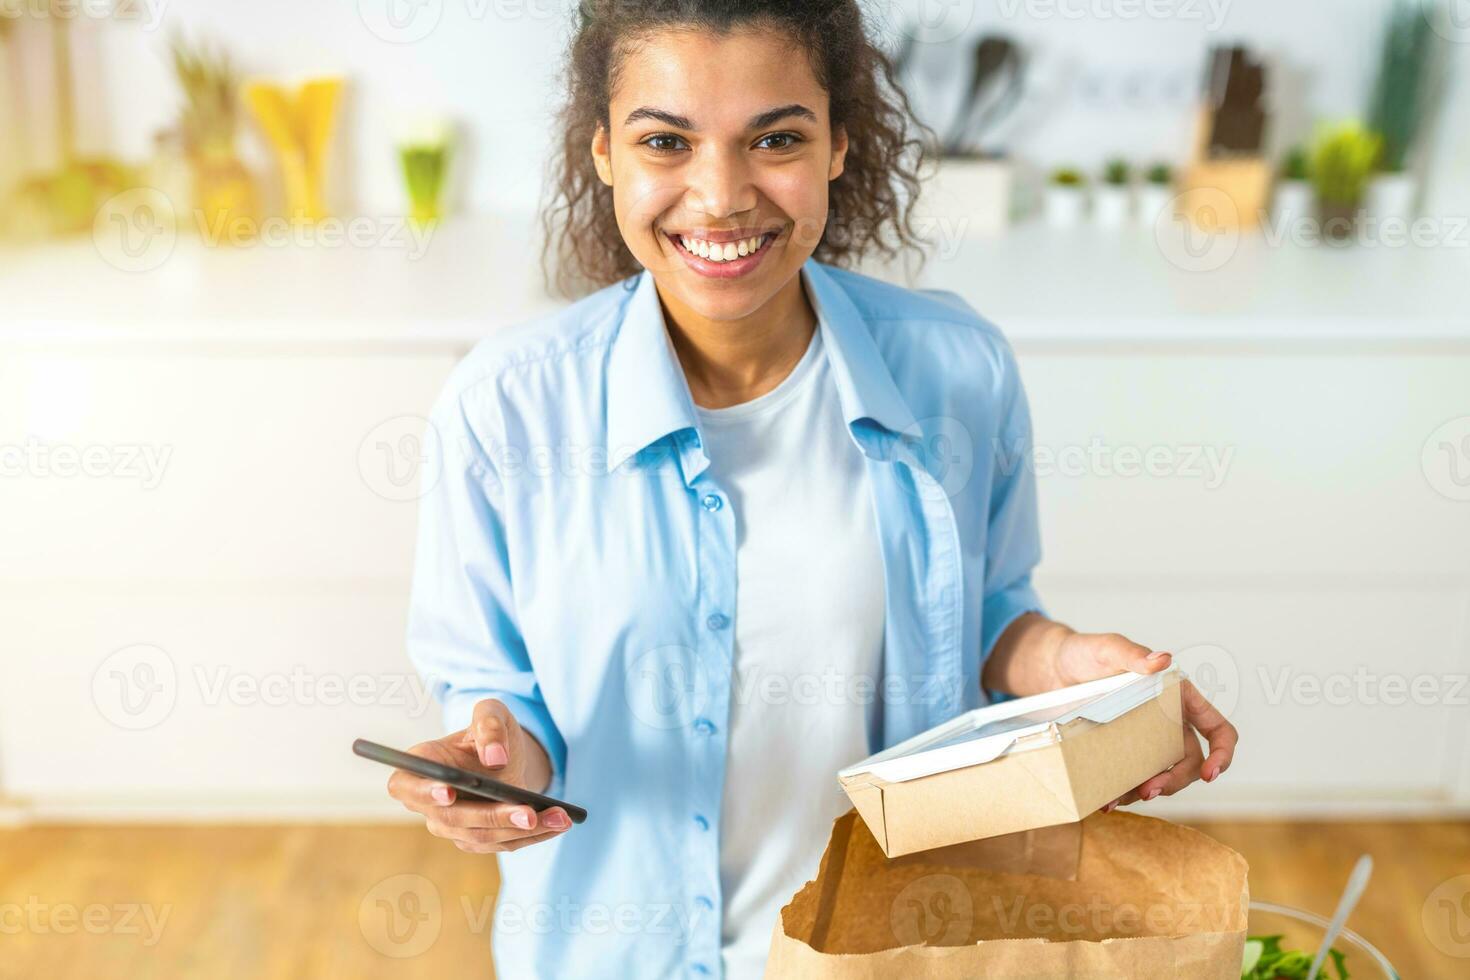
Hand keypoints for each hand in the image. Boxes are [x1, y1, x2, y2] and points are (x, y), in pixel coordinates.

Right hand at [387, 698, 569, 853]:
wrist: (504, 755)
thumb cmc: (489, 731)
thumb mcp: (492, 713)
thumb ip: (489, 726)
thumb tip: (495, 758)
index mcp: (420, 767)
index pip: (406, 786)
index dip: (423, 792)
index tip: (448, 791)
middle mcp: (430, 804)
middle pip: (453, 819)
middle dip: (494, 817)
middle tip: (528, 813)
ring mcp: (453, 827)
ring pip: (484, 836)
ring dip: (524, 831)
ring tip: (559, 817)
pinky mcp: (478, 839)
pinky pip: (504, 843)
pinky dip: (534, 835)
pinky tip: (559, 822)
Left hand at [1051, 631, 1237, 811]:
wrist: (1050, 670)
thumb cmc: (1085, 652)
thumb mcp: (1107, 649)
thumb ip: (1133, 654)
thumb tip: (1162, 659)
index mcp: (1179, 696)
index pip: (1217, 728)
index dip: (1223, 753)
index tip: (1211, 773)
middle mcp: (1169, 721)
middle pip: (1189, 761)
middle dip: (1175, 781)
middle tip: (1149, 790)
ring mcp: (1146, 739)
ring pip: (1161, 774)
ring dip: (1147, 790)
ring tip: (1119, 798)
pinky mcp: (1122, 751)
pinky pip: (1132, 777)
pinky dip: (1124, 790)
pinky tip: (1106, 798)